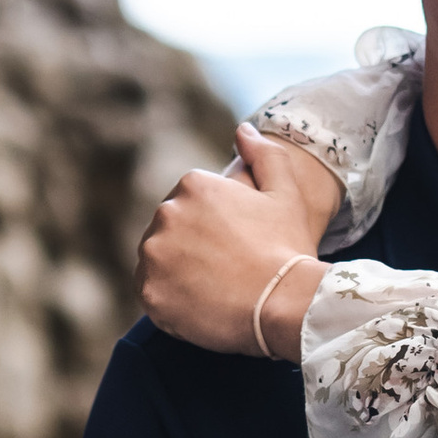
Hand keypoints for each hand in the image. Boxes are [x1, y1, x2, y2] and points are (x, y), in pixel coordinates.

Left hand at [135, 126, 337, 349]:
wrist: (286, 303)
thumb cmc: (288, 248)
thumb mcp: (286, 193)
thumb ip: (263, 155)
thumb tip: (242, 131)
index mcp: (194, 186)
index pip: (190, 205)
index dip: (213, 227)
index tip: (234, 245)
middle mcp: (166, 213)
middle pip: (171, 231)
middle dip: (191, 247)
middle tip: (225, 270)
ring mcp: (154, 254)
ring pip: (159, 261)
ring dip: (177, 272)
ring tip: (214, 289)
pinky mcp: (149, 292)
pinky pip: (153, 293)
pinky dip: (170, 299)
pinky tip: (200, 305)